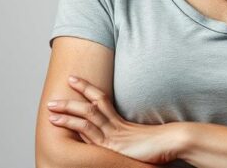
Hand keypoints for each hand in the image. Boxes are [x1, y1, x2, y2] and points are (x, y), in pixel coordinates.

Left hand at [47, 76, 181, 164]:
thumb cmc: (165, 145)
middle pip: (91, 104)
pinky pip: (88, 130)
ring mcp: (113, 133)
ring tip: (50, 107)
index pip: (101, 101)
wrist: (175, 142)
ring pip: (86, 115)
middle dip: (74, 97)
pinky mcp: (111, 143)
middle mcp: (116, 125)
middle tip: (59, 89)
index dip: (88, 89)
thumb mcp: (144, 142)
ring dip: (66, 109)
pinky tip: (58, 121)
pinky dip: (72, 124)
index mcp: (122, 123)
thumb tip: (127, 143)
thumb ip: (132, 141)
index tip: (75, 80)